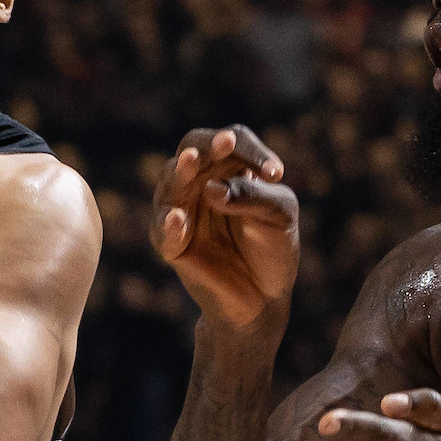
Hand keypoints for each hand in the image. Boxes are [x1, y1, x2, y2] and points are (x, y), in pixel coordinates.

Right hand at [152, 125, 298, 330]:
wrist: (264, 299)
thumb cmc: (272, 248)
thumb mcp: (277, 216)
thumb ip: (252, 196)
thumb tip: (212, 188)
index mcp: (229, 168)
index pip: (232, 141)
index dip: (250, 149)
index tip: (275, 174)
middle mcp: (199, 182)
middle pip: (193, 149)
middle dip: (208, 145)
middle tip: (226, 142)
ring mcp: (181, 211)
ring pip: (171, 183)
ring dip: (181, 170)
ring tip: (191, 160)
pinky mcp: (171, 245)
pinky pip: (162, 231)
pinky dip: (168, 225)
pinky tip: (177, 218)